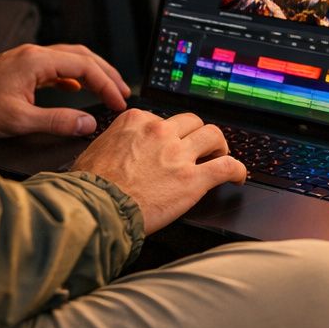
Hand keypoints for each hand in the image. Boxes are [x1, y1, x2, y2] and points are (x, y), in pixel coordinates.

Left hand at [0, 43, 128, 137]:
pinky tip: (76, 88)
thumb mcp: (20, 120)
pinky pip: (55, 65)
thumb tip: (88, 123)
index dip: (107, 84)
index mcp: (36, 61)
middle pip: (82, 56)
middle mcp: (34, 54)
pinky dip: (72, 75)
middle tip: (123, 92)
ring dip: (91, 72)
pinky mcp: (21, 67)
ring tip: (107, 88)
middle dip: (106, 73)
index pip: (85, 66)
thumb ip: (58, 121)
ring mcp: (27, 58)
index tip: (118, 101)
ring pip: (70, 58)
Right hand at [72, 110, 247, 232]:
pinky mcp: (193, 178)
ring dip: (219, 145)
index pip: (163, 118)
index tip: (170, 144)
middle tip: (200, 148)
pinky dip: (237, 170)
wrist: (96, 208)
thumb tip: (116, 149)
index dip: (170, 133)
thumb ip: (114, 142)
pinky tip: (238, 176)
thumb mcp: (96, 150)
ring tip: (219, 156)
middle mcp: (160, 132)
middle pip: (192, 122)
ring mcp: (178, 154)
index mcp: (137, 121)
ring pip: (213, 135)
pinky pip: (227, 166)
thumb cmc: (90, 187)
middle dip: (197, 134)